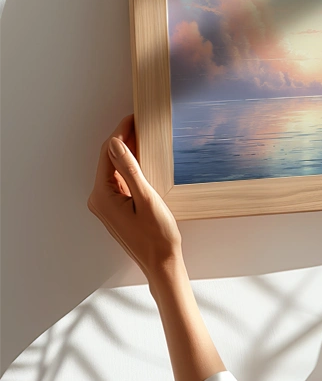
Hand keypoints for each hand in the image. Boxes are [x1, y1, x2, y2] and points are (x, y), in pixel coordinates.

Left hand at [87, 114, 182, 281]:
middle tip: (141, 122)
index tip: (134, 117)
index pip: (107, 154)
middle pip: (108, 160)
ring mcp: (107, 205)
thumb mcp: (146, 198)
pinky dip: (130, 168)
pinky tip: (143, 160)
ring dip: (128, 153)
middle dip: (123, 139)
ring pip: (115, 170)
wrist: (162, 264)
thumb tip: (115, 143)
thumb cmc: (157, 236)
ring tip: (144, 135)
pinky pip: (120, 182)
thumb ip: (129, 169)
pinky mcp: (117, 209)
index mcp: (102, 196)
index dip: (120, 132)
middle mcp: (99, 200)